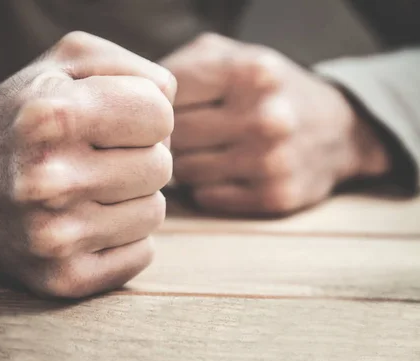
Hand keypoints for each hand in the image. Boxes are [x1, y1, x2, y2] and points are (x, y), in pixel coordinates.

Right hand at [0, 32, 175, 297]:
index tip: (113, 119)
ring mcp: (54, 237)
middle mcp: (48, 181)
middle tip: (97, 157)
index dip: (143, 113)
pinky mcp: (62, 279)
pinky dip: (122, 238)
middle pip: (161, 166)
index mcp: (50, 118)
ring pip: (154, 213)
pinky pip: (141, 255)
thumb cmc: (20, 119)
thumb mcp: (62, 64)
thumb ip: (129, 66)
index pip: (159, 114)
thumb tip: (170, 102)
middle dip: (138, 156)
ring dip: (130, 198)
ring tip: (88, 188)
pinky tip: (86, 222)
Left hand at [161, 33, 391, 215]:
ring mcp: (271, 160)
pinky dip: (206, 186)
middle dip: (170, 138)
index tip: (163, 112)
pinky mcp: (274, 196)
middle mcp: (264, 116)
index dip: (157, 109)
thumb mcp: (232, 56)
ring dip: (186, 164)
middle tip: (183, 134)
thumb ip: (180, 67)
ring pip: (185, 172)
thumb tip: (130, 100)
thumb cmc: (267, 90)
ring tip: (204, 150)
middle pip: (174, 138)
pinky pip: (207, 197)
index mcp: (251, 72)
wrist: (336, 129)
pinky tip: (222, 171)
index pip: (165, 100)